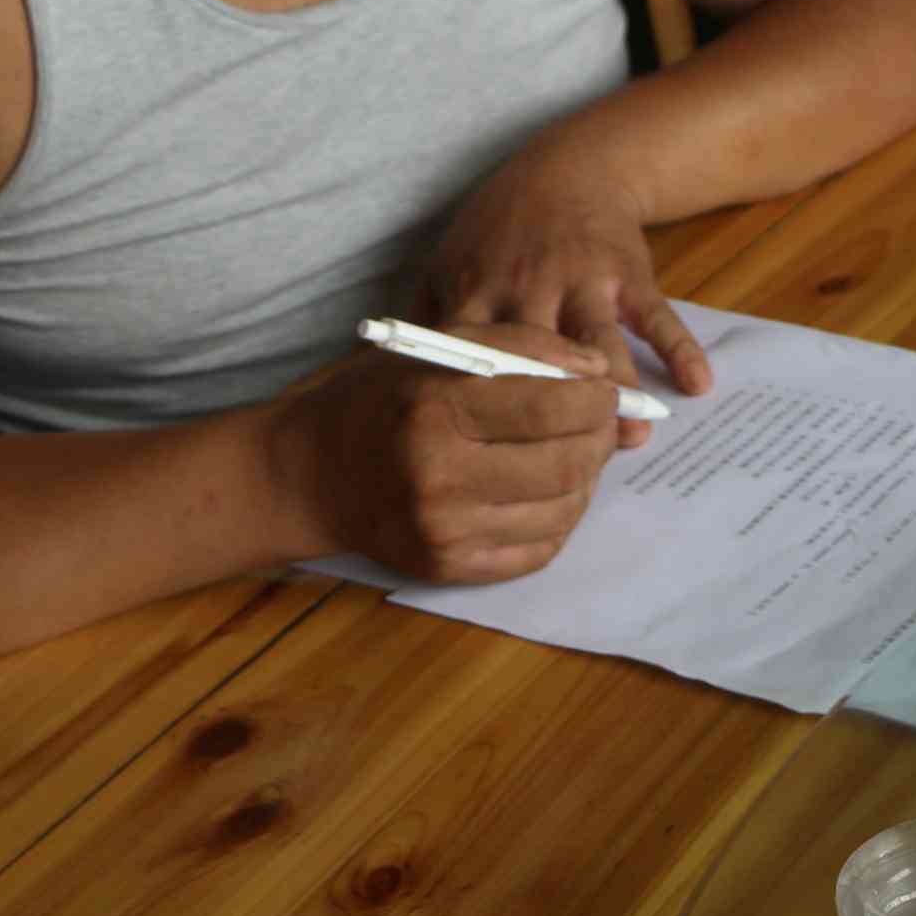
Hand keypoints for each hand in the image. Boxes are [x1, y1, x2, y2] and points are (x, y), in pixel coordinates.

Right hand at [272, 322, 625, 585]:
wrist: (310, 474)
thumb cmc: (381, 400)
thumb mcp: (438, 348)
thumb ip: (522, 347)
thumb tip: (599, 370)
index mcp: (435, 409)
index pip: (552, 408)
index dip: (598, 400)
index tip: (605, 391)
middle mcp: (438, 475)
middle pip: (565, 464)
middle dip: (601, 440)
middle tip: (602, 424)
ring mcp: (444, 530)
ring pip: (562, 510)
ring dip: (587, 480)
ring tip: (576, 455)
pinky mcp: (448, 568)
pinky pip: (539, 549)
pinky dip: (560, 518)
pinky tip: (548, 493)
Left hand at [419, 145, 710, 446]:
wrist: (571, 168)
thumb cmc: (502, 230)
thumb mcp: (449, 263)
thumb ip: (427, 323)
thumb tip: (394, 389)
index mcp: (479, 292)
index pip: (476, 359)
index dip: (486, 408)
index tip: (490, 454)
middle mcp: (530, 285)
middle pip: (541, 359)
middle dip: (556, 410)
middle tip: (570, 464)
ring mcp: (585, 278)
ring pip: (602, 342)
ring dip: (619, 390)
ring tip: (632, 439)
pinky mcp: (631, 273)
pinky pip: (658, 315)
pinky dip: (680, 349)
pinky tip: (696, 385)